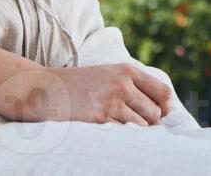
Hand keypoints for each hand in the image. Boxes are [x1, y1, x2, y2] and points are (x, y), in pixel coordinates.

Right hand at [13, 63, 173, 125]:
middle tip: (133, 126)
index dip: (166, 107)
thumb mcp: (107, 74)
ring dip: (133, 133)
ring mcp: (111, 103)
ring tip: (117, 129)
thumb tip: (162, 109)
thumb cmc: (78, 85)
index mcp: (126, 71)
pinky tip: (108, 134)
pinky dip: (120, 139)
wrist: (44, 90)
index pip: (162, 92)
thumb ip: (132, 85)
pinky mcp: (99, 121)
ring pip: (141, 128)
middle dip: (149, 124)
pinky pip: (123, 136)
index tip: (161, 115)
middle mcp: (122, 85)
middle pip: (154, 113)